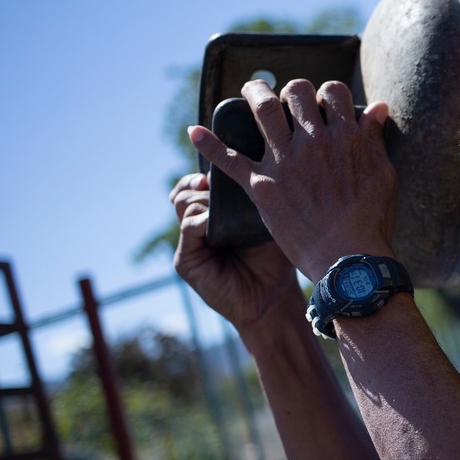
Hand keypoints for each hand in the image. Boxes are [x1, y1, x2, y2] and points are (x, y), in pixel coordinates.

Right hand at [170, 172, 298, 330]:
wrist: (272, 297)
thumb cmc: (275, 259)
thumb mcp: (266, 222)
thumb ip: (253, 200)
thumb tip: (253, 167)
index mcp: (213, 215)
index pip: (195, 185)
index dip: (204, 173)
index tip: (221, 162)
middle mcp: (198, 226)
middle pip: (185, 190)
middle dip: (201, 182)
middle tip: (216, 182)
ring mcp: (190, 243)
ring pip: (184, 204)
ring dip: (203, 198)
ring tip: (222, 204)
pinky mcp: (186, 261)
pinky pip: (189, 228)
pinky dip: (202, 220)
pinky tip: (217, 221)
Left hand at [187, 79, 395, 281]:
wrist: (349, 258)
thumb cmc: (371, 219)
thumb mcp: (384, 173)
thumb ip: (375, 138)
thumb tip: (377, 108)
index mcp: (345, 136)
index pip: (333, 92)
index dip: (328, 94)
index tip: (326, 105)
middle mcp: (312, 141)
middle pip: (297, 92)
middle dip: (294, 91)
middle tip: (290, 101)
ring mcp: (284, 162)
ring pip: (263, 109)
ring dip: (255, 93)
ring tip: (251, 91)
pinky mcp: (262, 186)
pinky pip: (229, 159)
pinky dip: (209, 144)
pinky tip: (193, 132)